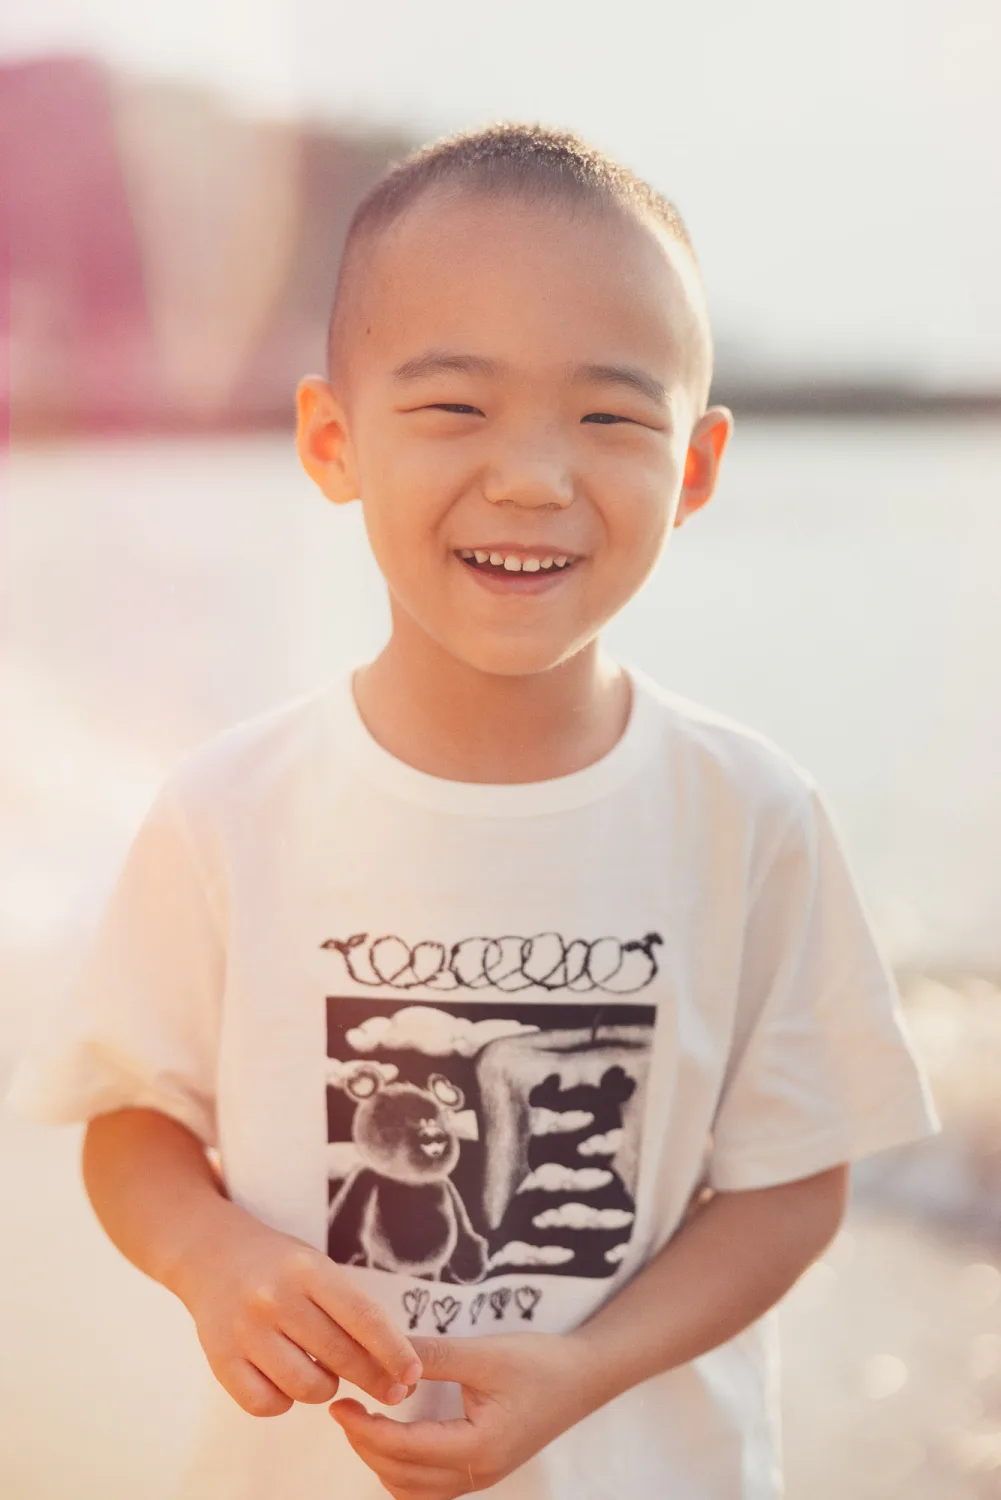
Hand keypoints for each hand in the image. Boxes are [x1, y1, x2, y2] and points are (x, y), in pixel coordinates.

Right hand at [175, 1205, 421, 1417]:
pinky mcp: (220, 1359)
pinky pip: (266, 1404)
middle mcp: (275, 1298)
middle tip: (393, 1390)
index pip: (362, 1317)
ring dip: (325, 1389)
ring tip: (322, 1372)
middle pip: (339, 1355)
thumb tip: (392, 1363)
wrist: (210, 1253)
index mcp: (307, 1269)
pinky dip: (284, 1401)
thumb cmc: (278, 1264)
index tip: (412, 1374)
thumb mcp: (316, 1268)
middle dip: (374, 1379)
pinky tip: (285, 1381)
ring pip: (306, 1387)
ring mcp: (245, 1331)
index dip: (393, 1351)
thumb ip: (349, 1309)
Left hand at [329, 1331, 600, 1497]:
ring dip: (382, 1462)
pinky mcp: (482, 1470)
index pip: (405, 1450)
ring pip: (413, 1492)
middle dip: (367, 1446)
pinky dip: (403, 1471)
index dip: (365, 1430)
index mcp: (478, 1448)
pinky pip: (430, 1489)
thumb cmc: (539, 1363)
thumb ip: (433, 1356)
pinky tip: (395, 1439)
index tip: (340, 1406)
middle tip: (345, 1409)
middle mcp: (478, 1474)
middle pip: (403, 1478)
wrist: (584, 1377)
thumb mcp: (484, 1353)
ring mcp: (481, 1478)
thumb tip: (384, 1353)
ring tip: (365, 1423)